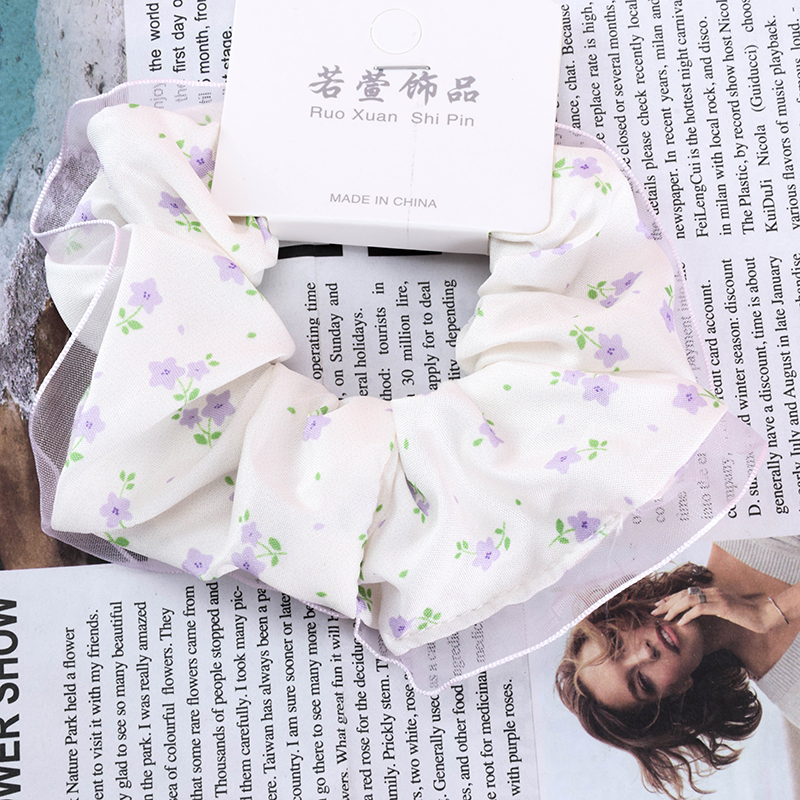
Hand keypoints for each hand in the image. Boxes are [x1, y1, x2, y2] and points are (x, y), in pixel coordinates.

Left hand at [651, 587, 784, 633]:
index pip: (685, 592)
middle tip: (654, 611)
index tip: (658, 604)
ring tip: (665, 617)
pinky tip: (681, 623)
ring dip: (674, 608)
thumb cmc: (744, 614)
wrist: (762, 614)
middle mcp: (711, 591)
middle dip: (667, 602)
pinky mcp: (722, 606)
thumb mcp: (723, 609)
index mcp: (710, 591)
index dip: (670, 598)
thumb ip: (710, 608)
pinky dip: (688, 615)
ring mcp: (716, 597)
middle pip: (682, 594)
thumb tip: (694, 614)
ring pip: (688, 600)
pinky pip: (700, 609)